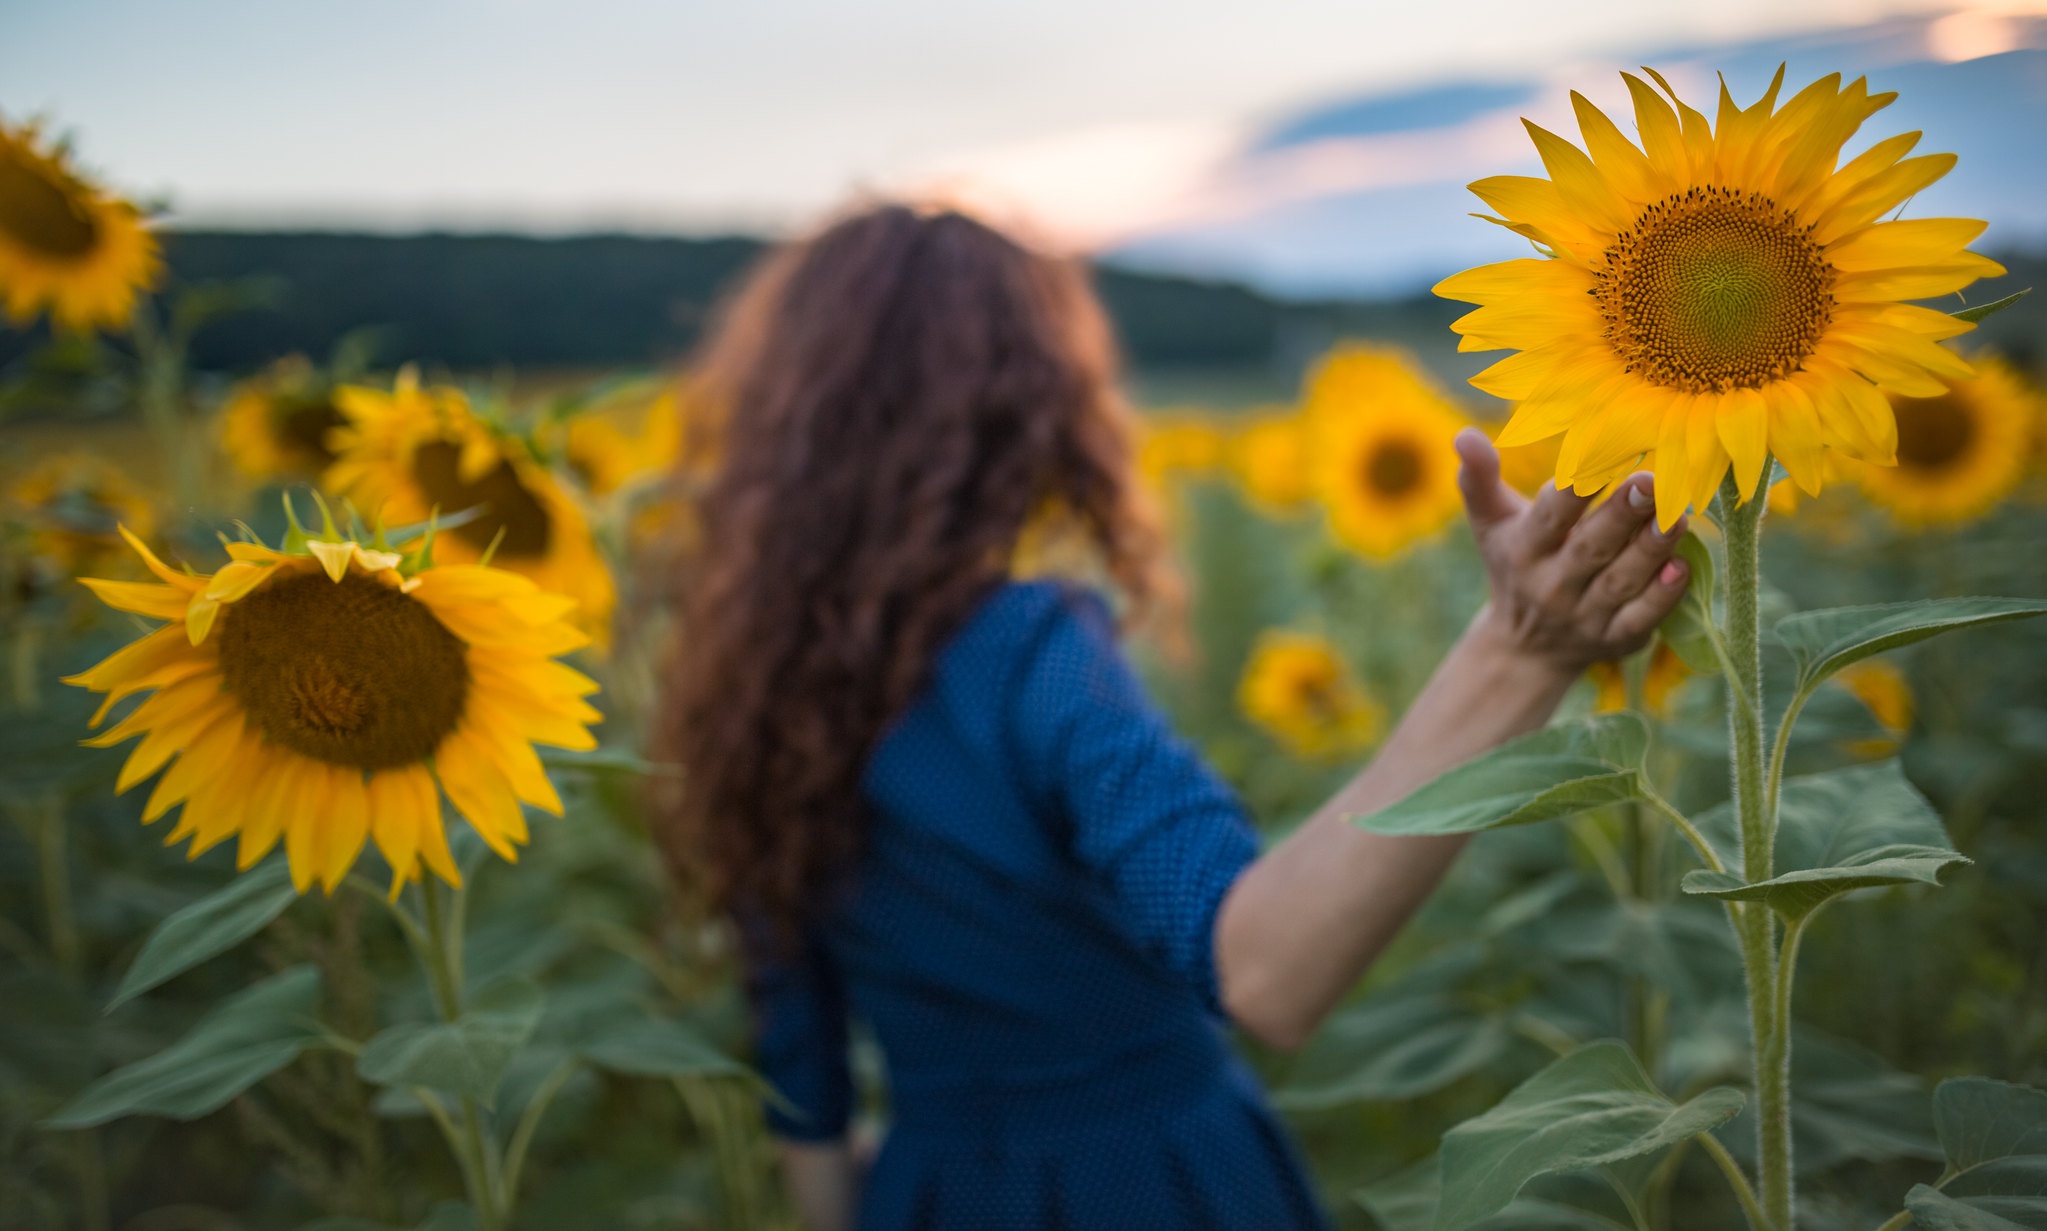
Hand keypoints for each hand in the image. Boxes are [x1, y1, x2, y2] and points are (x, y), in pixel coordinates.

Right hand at [1453, 428, 1689, 675]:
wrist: (1525, 648)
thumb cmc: (1513, 563)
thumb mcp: (1490, 523)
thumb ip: (1479, 477)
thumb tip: (1465, 435)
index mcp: (1523, 551)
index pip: (1549, 518)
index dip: (1572, 492)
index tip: (1598, 458)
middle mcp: (1552, 587)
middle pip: (1590, 549)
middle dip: (1621, 516)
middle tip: (1651, 482)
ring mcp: (1586, 617)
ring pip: (1621, 583)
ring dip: (1650, 551)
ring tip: (1678, 516)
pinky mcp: (1617, 639)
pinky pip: (1642, 619)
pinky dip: (1663, 597)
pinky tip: (1682, 566)